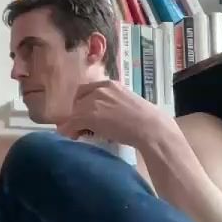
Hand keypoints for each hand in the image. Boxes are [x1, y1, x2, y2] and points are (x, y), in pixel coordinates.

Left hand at [56, 80, 175, 148]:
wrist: (151, 128)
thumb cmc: (147, 120)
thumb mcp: (127, 103)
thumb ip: (113, 105)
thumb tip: (105, 116)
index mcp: (110, 85)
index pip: (85, 90)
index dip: (81, 102)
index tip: (82, 113)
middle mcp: (100, 90)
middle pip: (77, 101)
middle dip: (77, 113)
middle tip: (80, 126)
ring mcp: (94, 102)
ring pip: (74, 112)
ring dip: (73, 124)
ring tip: (78, 134)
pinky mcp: (89, 115)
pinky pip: (72, 123)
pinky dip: (70, 131)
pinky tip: (74, 137)